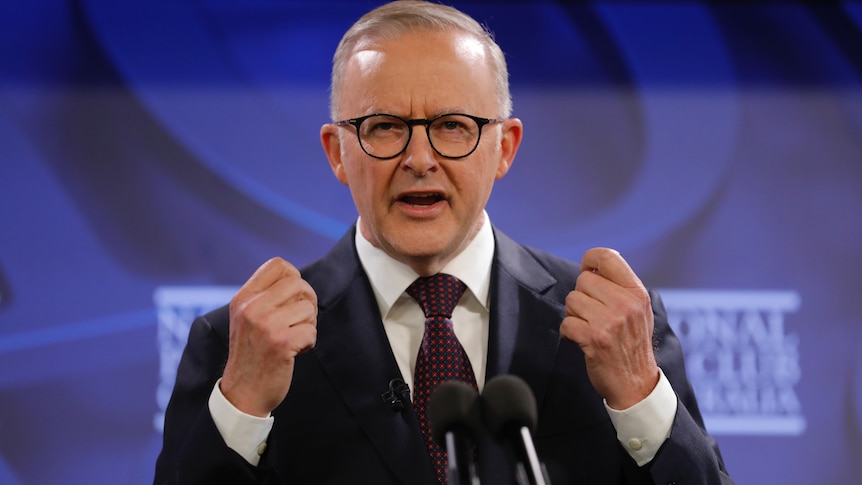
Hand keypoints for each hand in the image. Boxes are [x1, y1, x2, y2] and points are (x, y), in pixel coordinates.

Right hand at [220, 257, 317, 416]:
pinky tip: (295, 353)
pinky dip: (309, 343)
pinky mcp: (280, 343)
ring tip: (294, 339)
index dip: (295, 278)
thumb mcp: (247, 318)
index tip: (293, 298)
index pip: (278, 265)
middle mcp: (251, 308)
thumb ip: (265, 297)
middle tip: (300, 321)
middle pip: (299, 284)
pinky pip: (312, 331)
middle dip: (307, 302)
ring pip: (308, 308)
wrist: (243, 393)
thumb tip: (296, 278)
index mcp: (243, 298)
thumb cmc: (252, 354)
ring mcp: (265, 325)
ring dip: (308, 325)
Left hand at [560, 248, 658, 409]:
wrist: (636, 384)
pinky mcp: (594, 339)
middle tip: (593, 314)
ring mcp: (610, 322)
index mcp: (637, 292)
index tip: (588, 272)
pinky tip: (582, 340)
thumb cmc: (631, 344)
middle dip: (582, 296)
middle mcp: (626, 304)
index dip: (590, 260)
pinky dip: (569, 332)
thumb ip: (619, 286)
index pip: (608, 256)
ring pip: (572, 300)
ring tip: (590, 327)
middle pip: (583, 279)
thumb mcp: (637, 309)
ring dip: (574, 315)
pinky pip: (566, 323)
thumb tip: (591, 264)